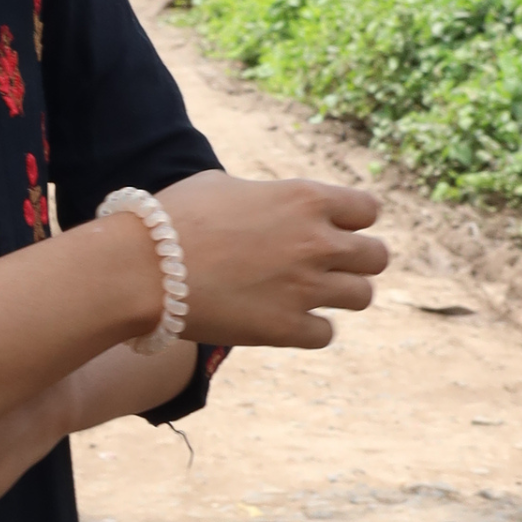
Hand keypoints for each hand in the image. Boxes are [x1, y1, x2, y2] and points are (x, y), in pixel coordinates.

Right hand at [153, 171, 384, 348]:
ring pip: (362, 297)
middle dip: (356, 262)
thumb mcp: (225, 187)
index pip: (369, 210)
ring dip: (340, 296)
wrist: (144, 268)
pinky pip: (325, 334)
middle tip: (327, 268)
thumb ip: (265, 198)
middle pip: (377, 256)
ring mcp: (305, 287)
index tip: (332, 230)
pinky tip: (284, 321)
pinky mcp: (286, 328)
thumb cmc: (173, 219)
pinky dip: (309, 330)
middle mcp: (316, 242)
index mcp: (305, 199)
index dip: (353, 221)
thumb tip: (270, 208)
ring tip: (309, 296)